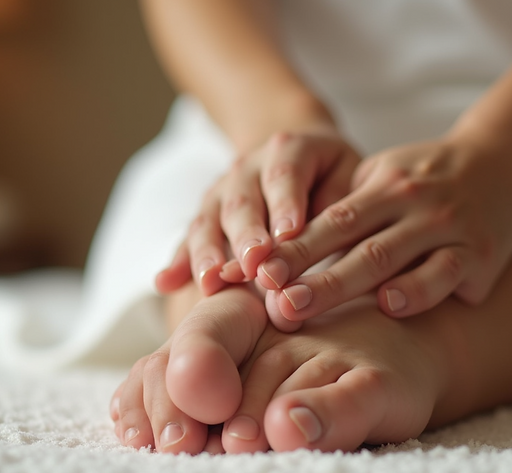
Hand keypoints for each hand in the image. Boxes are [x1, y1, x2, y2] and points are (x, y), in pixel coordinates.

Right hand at [155, 128, 360, 295]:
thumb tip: (332, 231)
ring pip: (211, 219)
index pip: (285, 174)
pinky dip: (178, 261)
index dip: (285, 203)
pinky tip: (164, 284)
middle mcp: (248, 166)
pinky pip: (190, 237)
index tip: (288, 234)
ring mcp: (222, 189)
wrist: (294, 153)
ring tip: (211, 282)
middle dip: (246, 235)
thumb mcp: (348, 173)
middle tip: (252, 265)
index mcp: (289, 149)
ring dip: (209, 252)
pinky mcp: (206, 214)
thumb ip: (341, 199)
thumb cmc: (332, 174)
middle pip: (243, 200)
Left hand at [256, 126, 511, 320]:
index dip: (291, 248)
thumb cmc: (429, 176)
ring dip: (342, 286)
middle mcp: (412, 203)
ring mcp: (448, 227)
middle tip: (269, 302)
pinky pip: (445, 274)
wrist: (506, 159)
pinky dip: (418, 290)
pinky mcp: (480, 253)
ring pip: (390, 259)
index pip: (330, 220)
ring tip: (304, 309)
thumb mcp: (384, 177)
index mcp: (383, 185)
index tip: (254, 271)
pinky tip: (389, 305)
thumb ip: (346, 209)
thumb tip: (286, 250)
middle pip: (352, 243)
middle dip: (306, 275)